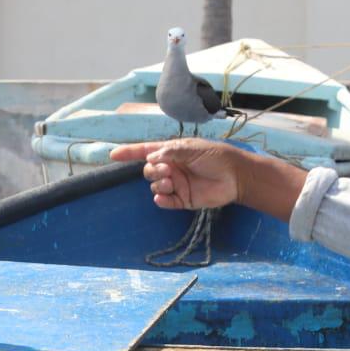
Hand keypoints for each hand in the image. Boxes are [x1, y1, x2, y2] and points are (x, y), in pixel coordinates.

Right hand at [109, 138, 245, 210]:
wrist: (236, 177)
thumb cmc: (216, 157)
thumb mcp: (192, 148)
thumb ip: (170, 152)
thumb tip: (151, 159)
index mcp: (172, 153)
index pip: (146, 152)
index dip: (129, 152)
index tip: (113, 154)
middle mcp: (172, 168)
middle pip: (149, 171)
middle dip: (152, 171)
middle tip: (167, 171)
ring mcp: (177, 184)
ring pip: (155, 186)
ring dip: (159, 184)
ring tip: (172, 182)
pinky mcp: (183, 200)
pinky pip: (165, 202)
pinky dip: (161, 200)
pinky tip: (163, 197)